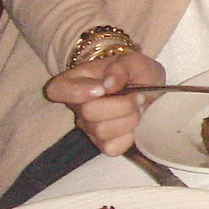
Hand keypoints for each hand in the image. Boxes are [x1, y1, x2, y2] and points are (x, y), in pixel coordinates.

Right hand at [44, 50, 164, 155]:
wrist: (151, 89)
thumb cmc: (135, 73)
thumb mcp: (132, 61)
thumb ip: (120, 68)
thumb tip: (109, 84)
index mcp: (75, 81)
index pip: (56, 90)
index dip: (76, 92)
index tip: (102, 88)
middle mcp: (77, 108)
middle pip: (88, 113)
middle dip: (122, 104)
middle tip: (138, 95)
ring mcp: (88, 128)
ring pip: (102, 131)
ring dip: (130, 118)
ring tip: (139, 107)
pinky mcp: (103, 145)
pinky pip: (113, 147)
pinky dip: (130, 135)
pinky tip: (135, 123)